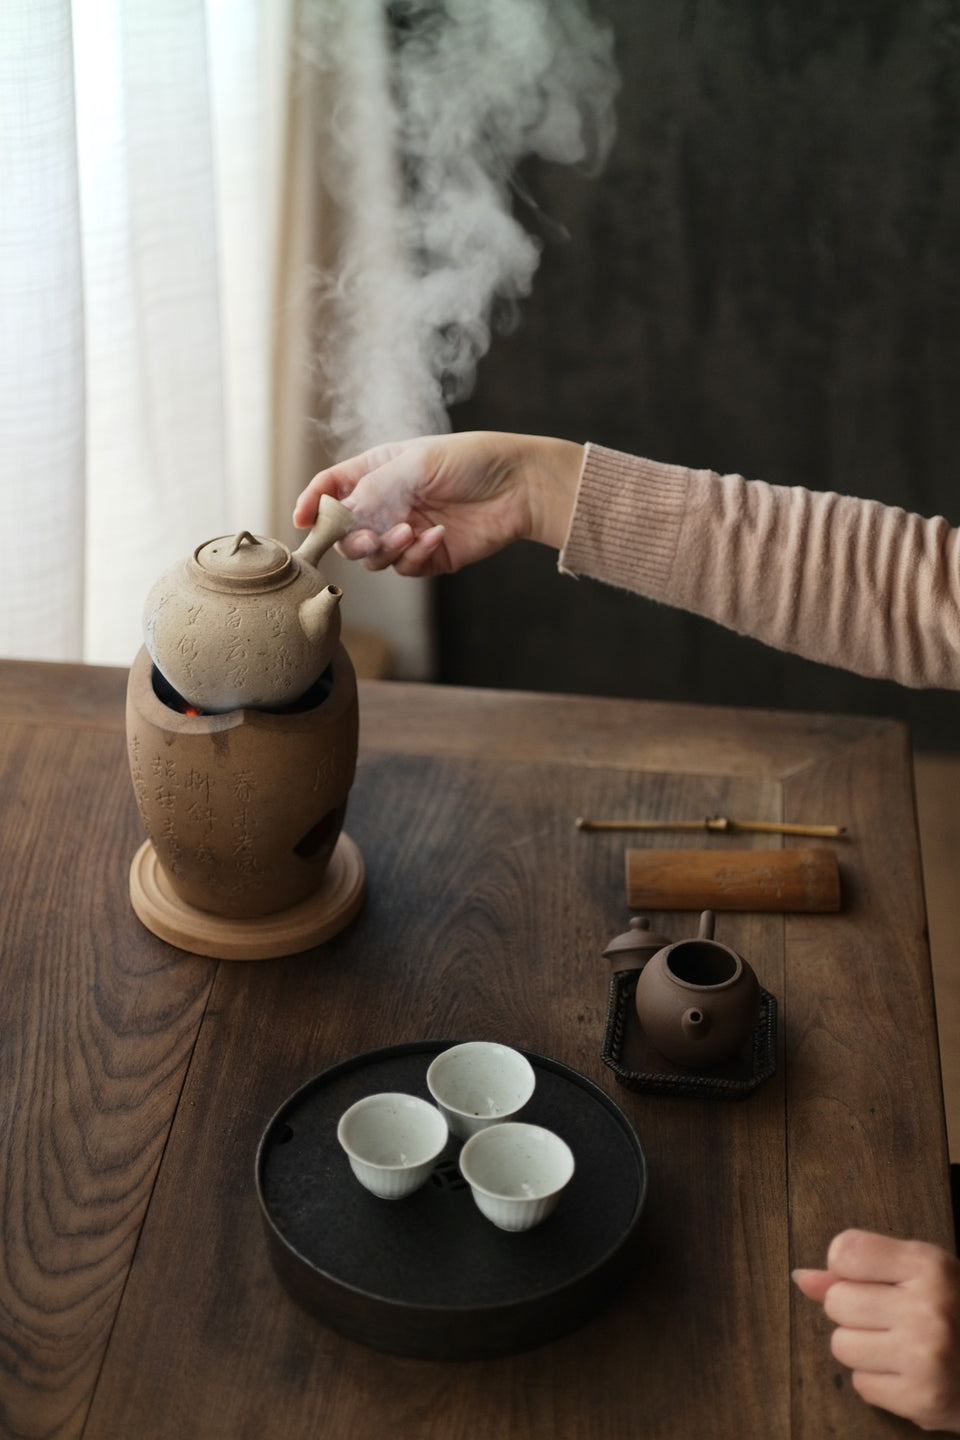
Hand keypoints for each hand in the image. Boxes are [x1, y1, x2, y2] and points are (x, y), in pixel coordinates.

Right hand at [293, 431, 583, 576]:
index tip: (301, 521)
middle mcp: (387, 503)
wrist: (520, 486)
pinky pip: (405, 567)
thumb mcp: (414, 464)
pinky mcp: (429, 556)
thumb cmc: (469, 461)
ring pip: (373, 556)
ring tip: (411, 532)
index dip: (312, 503)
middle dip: (351, 538)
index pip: (331, 488)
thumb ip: (373, 490)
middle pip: (346, 532)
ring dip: (385, 548)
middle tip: (367, 537)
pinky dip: (415, 556)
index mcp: (378, 471)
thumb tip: (338, 516)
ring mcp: (406, 531)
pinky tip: (437, 537)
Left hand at [793, 1228, 959, 1431]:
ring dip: (863, 1349)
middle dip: (855, 1312)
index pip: (844, 1252)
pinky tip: (907, 1373)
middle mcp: (928, 1308)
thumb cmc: (956, 1311)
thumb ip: (861, 1269)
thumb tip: (802, 1278)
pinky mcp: (922, 1400)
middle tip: (891, 1318)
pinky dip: (878, 1382)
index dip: (848, 1269)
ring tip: (899, 1346)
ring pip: (842, 1345)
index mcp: (929, 1266)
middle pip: (836, 1302)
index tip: (870, 1279)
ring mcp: (925, 1357)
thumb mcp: (919, 1274)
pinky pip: (861, 1385)